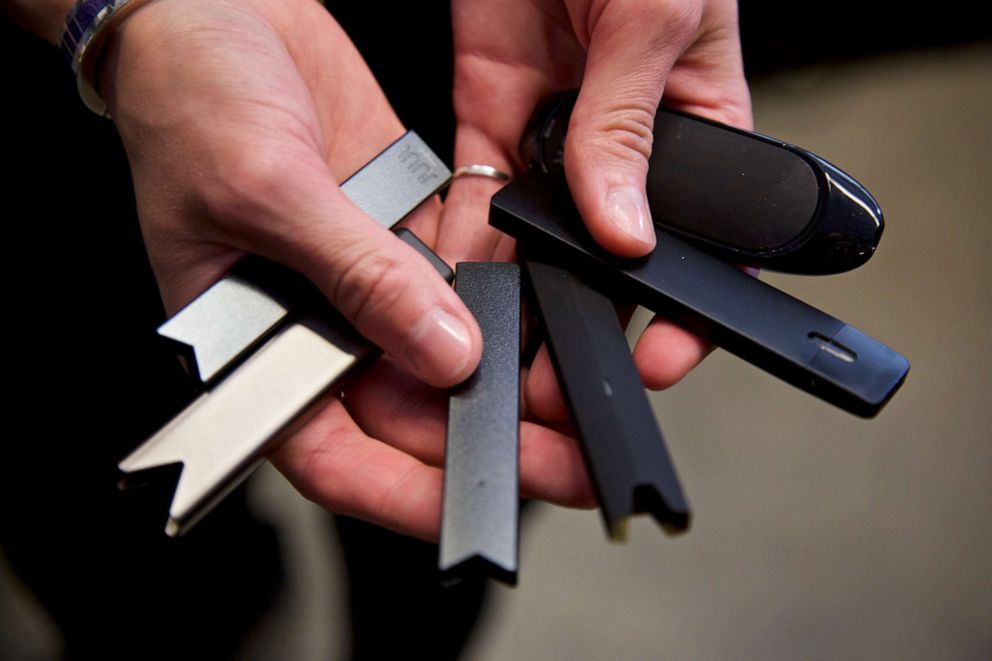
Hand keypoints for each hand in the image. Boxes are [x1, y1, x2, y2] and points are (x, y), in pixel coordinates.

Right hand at [100, 0, 592, 538]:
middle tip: (561, 461)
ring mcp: (362, 282)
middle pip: (406, 415)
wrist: (211, 12)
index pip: (330, 452)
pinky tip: (548, 324)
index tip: (476, 506)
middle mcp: (314, 327)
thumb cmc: (188, 97)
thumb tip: (441, 352)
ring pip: (442, 357)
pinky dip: (502, 309)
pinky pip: (460, 286)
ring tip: (571, 403)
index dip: (404, 492)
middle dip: (485, 443)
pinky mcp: (399, 233)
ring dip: (505, 383)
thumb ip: (358, 275)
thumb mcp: (266, 188)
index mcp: (253, 345)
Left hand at [445, 0, 752, 419]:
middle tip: (562, 369)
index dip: (687, 307)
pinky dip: (468, 238)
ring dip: (523, 288)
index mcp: (698, 121)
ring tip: (503, 342)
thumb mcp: (656, 17)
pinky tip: (459, 278)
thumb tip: (625, 226)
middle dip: (589, 314)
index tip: (658, 355)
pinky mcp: (493, 109)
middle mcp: (627, 140)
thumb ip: (632, 127)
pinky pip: (480, 190)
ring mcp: (557, 131)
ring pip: (542, 235)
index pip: (703, 238)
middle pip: (611, 253)